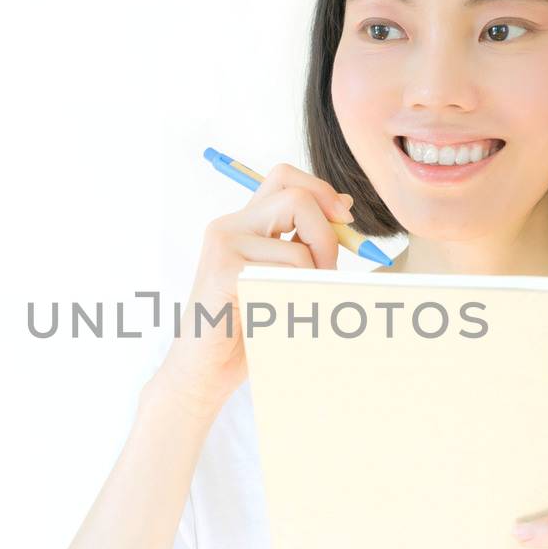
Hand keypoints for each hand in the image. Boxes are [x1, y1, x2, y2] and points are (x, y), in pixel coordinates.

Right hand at [155, 162, 352, 418]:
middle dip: (328, 235)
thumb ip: (304, 241)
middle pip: (296, 197)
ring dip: (315, 280)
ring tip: (300, 305)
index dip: (321, 190)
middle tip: (327, 272)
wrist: (202, 371)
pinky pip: (285, 276)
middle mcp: (229, 226)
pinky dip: (298, 299)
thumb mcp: (282, 278)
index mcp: (243, 223)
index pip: (285, 177)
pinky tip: (281, 317)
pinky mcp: (223, 272)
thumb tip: (344, 204)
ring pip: (298, 247)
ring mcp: (223, 246)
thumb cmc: (244, 330)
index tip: (344, 219)